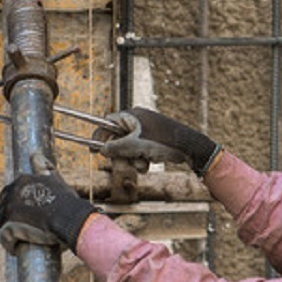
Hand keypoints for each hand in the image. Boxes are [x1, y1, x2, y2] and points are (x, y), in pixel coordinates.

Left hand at [0, 171, 96, 251]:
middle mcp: (12, 193)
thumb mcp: (55, 179)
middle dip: (11, 218)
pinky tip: (17, 249)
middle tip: (25, 229)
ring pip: (3, 224)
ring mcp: (9, 210)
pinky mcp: (9, 227)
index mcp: (22, 181)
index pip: (10, 193)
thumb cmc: (66, 202)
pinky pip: (5, 239)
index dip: (16, 205)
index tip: (25, 215)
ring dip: (10, 232)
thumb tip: (35, 155)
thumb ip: (43, 167)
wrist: (70, 219)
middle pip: (4, 208)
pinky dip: (10, 245)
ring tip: (22, 240)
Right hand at [96, 107, 221, 175]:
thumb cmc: (163, 141)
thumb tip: (101, 149)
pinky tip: (148, 164)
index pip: (108, 123)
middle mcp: (138, 122)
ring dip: (132, 160)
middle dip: (120, 153)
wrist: (189, 148)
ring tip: (142, 164)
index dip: (100, 135)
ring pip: (128, 149)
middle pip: (118, 139)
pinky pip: (138, 152)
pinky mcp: (152, 142)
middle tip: (122, 163)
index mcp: (132, 116)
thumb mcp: (136, 145)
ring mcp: (145, 132)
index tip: (93, 148)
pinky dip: (141, 160)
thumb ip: (117, 147)